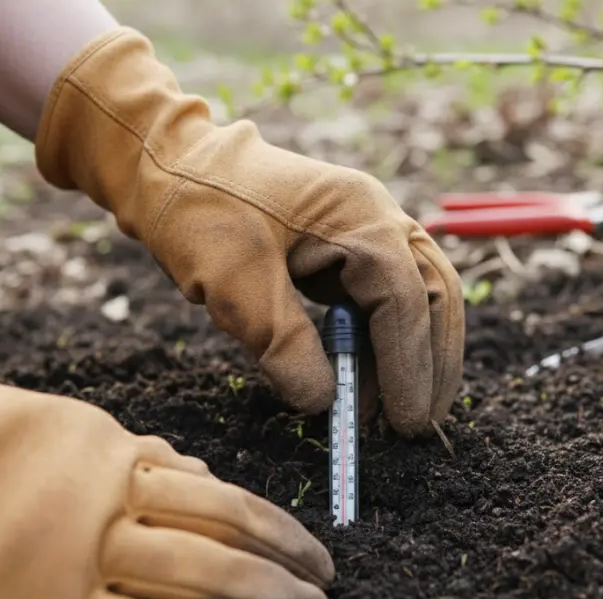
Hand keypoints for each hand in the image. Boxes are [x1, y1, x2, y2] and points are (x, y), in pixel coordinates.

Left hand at [34, 27, 464, 436]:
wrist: (170, 167)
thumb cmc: (200, 214)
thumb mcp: (235, 287)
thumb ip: (283, 346)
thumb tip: (324, 404)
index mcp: (360, 216)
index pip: (405, 299)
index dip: (410, 365)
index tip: (405, 422)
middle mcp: (379, 218)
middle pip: (433, 296)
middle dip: (431, 365)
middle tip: (417, 428)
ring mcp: (368, 230)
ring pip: (415, 300)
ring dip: (409, 358)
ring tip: (392, 418)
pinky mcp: (349, 249)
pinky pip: (383, 301)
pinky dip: (380, 345)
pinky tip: (364, 385)